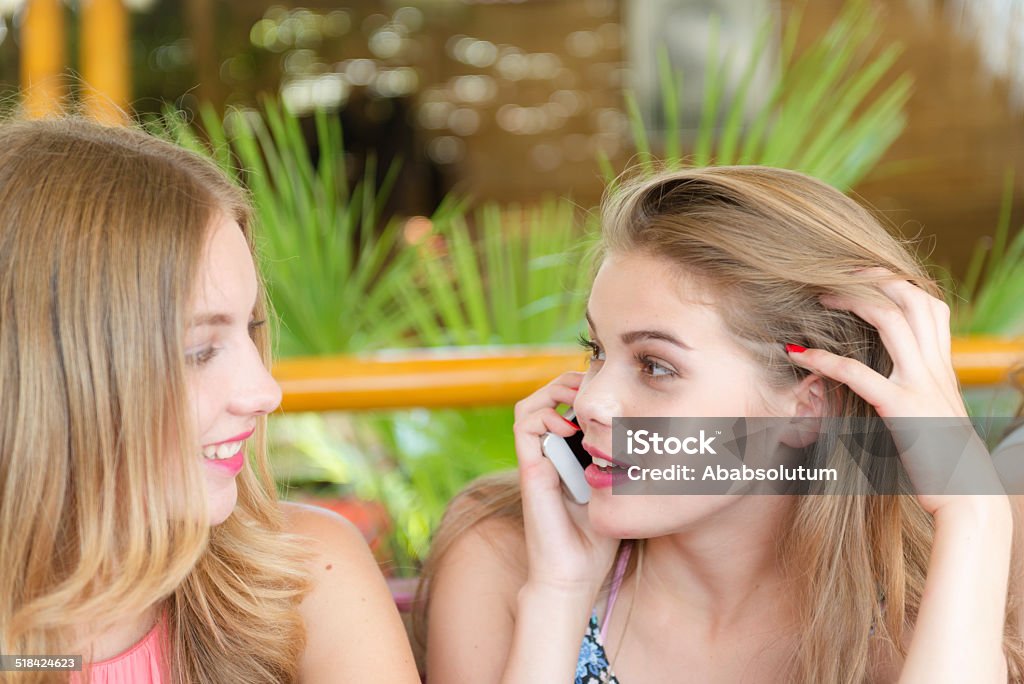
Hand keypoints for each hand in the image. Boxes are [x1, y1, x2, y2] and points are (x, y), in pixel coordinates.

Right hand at [513, 372, 618, 597]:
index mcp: (567, 454)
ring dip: (554, 393)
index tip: (611, 392)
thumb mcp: (619, 492)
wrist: (573, 574)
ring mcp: (537, 460)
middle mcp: (549, 452)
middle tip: (594, 387)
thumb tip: (659, 442)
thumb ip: (625, 468)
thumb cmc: (598, 539)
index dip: (583, 389)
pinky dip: (545, 416)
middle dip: (570, 383)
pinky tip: (571, 429)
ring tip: (579, 401)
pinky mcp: (530, 470)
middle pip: (547, 395)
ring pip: (530, 404)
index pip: (566, 404)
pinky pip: (525, 425)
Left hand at [785, 269, 1003, 513]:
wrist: (969, 498)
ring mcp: (921, 386)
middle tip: (836, 275)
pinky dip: (825, 359)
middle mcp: (936, 369)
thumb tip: (890, 377)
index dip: (898, 282)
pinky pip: (858, 374)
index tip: (864, 276)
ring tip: (819, 298)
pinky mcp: (901, 410)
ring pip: (892, 320)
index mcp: (944, 367)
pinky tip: (799, 354)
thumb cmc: (946, 461)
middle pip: (912, 298)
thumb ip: (917, 389)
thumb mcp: (935, 414)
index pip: (930, 304)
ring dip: (851, 302)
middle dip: (874, 278)